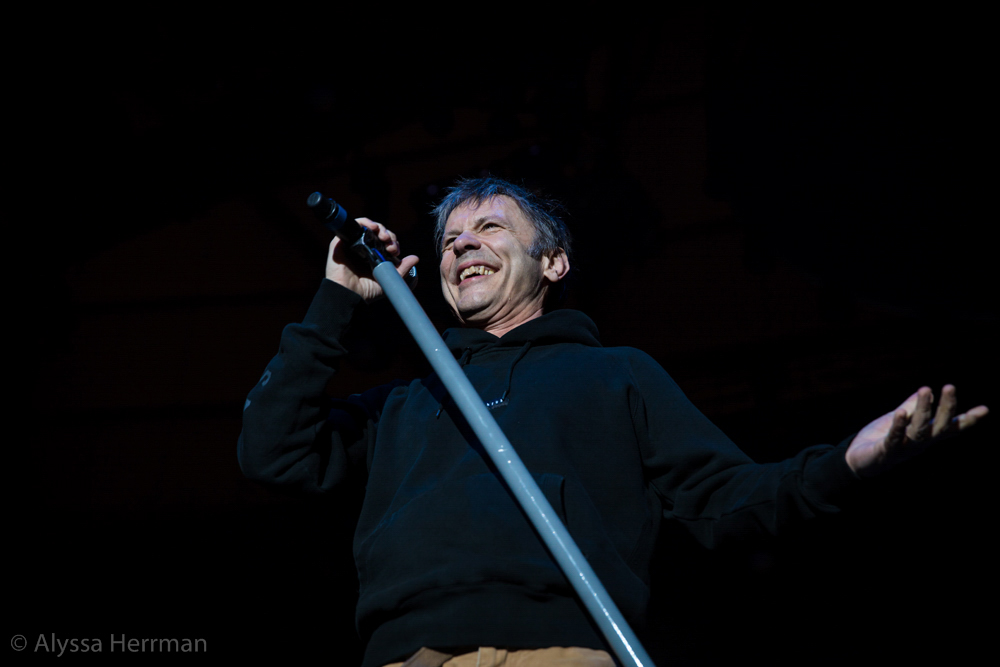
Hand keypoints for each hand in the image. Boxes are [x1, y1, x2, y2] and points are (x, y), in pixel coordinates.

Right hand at [325, 218, 418, 302]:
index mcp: (374, 256)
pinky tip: (372, 227)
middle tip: (390, 244)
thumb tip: (415, 258)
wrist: (349, 295)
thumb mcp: (387, 279)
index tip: (395, 251)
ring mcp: (353, 244)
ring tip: (383, 236)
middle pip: (379, 233)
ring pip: (368, 227)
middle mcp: (364, 248)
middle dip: (388, 235)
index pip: (386, 242)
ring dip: (379, 227)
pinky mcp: (342, 241)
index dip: (393, 243)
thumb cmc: (366, 291)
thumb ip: (402, 269)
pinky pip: (353, 225)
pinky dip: (364, 222)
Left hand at [846, 385, 987, 477]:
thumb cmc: (882, 439)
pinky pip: (894, 438)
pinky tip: (901, 412)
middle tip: (950, 386)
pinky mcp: (886, 451)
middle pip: (938, 427)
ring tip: (925, 389)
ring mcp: (904, 449)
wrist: (859, 461)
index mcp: (926, 436)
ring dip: (922, 409)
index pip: (949, 427)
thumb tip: (927, 390)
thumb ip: (912, 408)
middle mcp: (920, 444)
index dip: (966, 420)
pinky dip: (898, 425)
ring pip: (918, 430)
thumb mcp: (899, 420)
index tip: (985, 410)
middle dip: (946, 408)